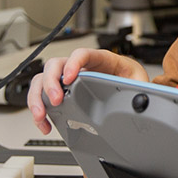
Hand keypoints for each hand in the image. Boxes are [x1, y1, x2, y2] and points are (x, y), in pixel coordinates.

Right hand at [26, 48, 147, 133]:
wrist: (128, 85)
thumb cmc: (130, 78)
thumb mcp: (137, 80)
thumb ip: (137, 86)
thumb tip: (139, 98)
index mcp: (99, 59)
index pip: (81, 54)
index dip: (73, 64)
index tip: (70, 78)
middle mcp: (79, 66)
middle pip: (55, 64)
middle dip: (51, 82)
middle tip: (56, 100)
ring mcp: (67, 77)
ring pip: (42, 79)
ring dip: (38, 97)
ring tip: (41, 115)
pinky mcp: (62, 91)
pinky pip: (43, 96)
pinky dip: (39, 110)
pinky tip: (45, 123)